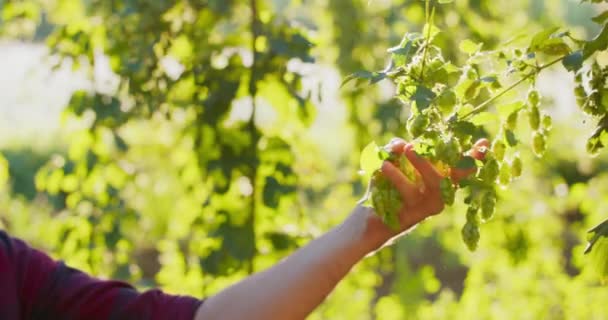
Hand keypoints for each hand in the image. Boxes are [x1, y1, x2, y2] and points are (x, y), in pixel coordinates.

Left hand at [361, 138, 488, 245]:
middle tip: (421, 142)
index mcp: (440, 180)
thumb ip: (398, 149)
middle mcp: (441, 194)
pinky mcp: (416, 215)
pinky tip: (384, 166)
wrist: (369, 219)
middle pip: (454, 176)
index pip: (460, 167)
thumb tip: (401, 144)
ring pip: (435, 183)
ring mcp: (430, 206)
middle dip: (449, 156)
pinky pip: (409, 192)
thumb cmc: (385, 188)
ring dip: (421, 163)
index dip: (474, 157)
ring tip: (405, 148)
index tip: (484, 142)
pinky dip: (396, 176)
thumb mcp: (392, 162)